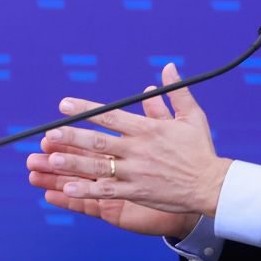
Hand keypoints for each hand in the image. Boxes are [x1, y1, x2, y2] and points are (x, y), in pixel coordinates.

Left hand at [24, 63, 232, 217]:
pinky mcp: (137, 192)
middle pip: (98, 141)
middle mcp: (137, 149)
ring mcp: (135, 172)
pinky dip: (87, 190)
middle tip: (50, 134)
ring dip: (73, 163)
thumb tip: (168, 68)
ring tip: (51, 159)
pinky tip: (68, 188)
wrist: (211, 184)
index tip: (64, 104)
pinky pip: (107, 191)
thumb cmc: (200, 150)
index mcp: (147, 129)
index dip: (85, 110)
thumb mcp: (192, 116)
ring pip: (98, 166)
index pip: (110, 116)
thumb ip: (175, 92)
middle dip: (72, 137)